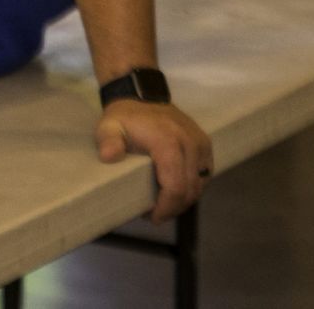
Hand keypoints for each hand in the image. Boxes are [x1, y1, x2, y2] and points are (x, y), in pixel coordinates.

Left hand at [96, 100, 212, 221]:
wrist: (141, 95)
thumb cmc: (124, 117)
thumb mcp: (109, 127)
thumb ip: (108, 141)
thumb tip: (108, 156)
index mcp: (168, 142)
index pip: (176, 186)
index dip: (166, 207)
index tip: (152, 217)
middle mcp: (190, 143)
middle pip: (190, 190)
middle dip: (173, 208)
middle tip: (155, 215)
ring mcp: (201, 144)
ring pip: (200, 185)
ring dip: (184, 200)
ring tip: (164, 204)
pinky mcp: (205, 144)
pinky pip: (205, 174)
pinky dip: (193, 187)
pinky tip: (176, 191)